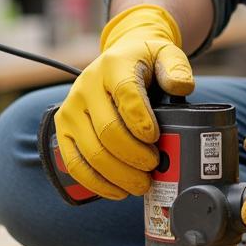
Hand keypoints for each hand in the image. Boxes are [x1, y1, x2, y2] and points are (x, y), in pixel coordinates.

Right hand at [53, 4, 193, 199]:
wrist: (117, 59)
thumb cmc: (145, 62)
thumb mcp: (165, 54)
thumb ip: (177, 68)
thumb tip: (181, 87)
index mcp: (113, 66)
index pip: (126, 96)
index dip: (142, 122)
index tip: (156, 138)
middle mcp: (86, 86)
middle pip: (108, 131)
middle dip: (135, 156)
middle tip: (155, 166)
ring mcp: (71, 110)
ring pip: (92, 152)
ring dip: (119, 175)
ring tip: (142, 183)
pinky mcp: (63, 130)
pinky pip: (74, 164)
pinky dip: (97, 183)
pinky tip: (118, 190)